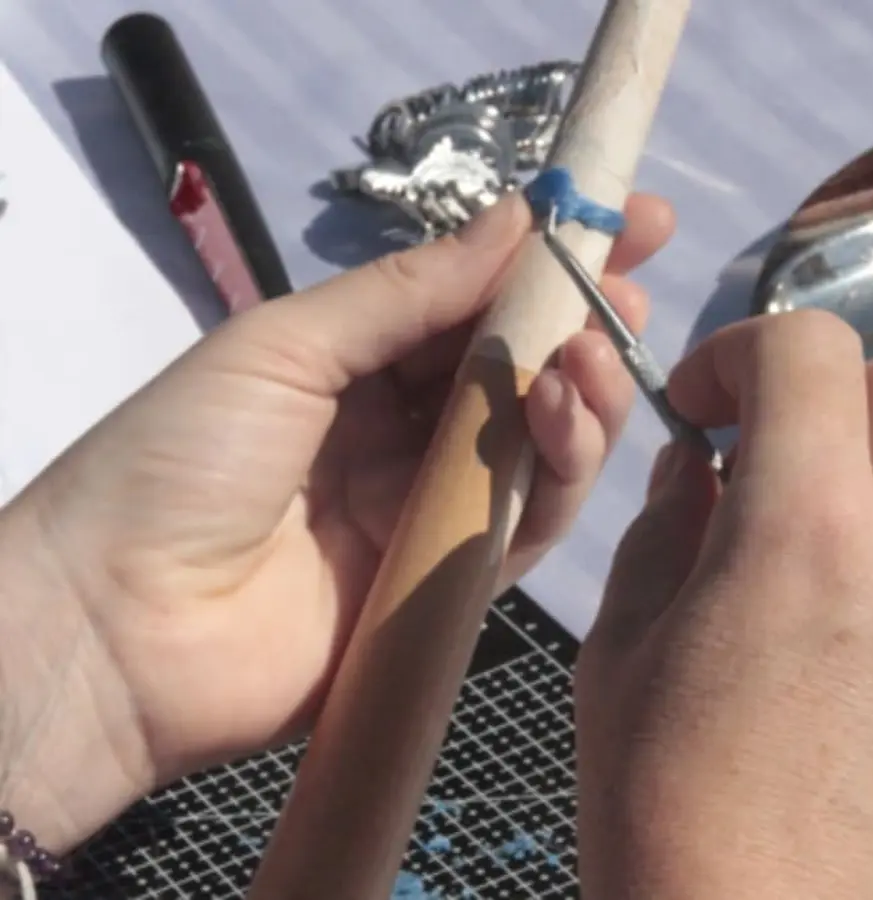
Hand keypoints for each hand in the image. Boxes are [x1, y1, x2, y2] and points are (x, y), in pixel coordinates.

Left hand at [0, 193, 673, 850]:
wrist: (122, 630)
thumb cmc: (184, 460)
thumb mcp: (285, 348)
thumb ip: (407, 292)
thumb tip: (515, 218)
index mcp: (358, 361)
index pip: (474, 301)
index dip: (546, 261)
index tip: (627, 220)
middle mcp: (406, 429)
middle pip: (521, 370)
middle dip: (584, 323)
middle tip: (632, 290)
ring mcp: (435, 506)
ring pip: (542, 443)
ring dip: (582, 390)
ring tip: (594, 352)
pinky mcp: (457, 581)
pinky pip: (531, 519)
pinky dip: (563, 466)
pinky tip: (565, 413)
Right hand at [575, 311, 872, 899]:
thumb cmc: (665, 811)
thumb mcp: (619, 654)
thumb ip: (663, 530)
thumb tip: (701, 467)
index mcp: (803, 527)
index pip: (809, 347)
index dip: (744, 352)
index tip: (706, 409)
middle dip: (829, 397)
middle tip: (773, 462)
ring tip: (847, 539)